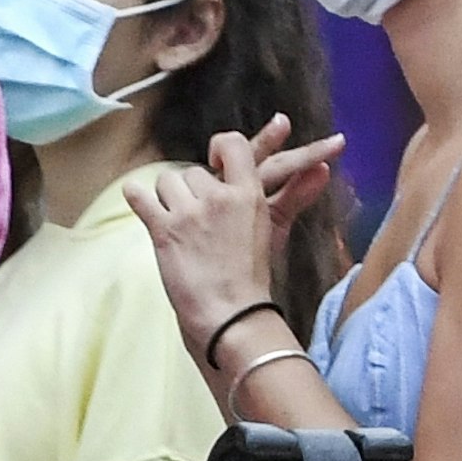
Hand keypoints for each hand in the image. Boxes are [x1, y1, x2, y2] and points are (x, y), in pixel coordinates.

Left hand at [125, 120, 340, 352]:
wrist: (231, 316)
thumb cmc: (252, 277)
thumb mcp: (274, 230)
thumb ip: (295, 195)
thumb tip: (324, 169)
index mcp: (248, 194)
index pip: (232, 143)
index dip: (220, 148)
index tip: (216, 161)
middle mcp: (219, 197)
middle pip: (195, 172)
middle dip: (194, 193)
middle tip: (200, 223)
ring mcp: (190, 213)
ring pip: (168, 181)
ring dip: (169, 199)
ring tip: (180, 225)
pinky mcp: (165, 231)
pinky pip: (141, 197)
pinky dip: (137, 197)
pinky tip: (138, 199)